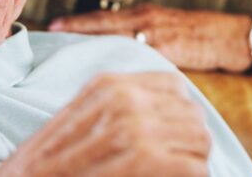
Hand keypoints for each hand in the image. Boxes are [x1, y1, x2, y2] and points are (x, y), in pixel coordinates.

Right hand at [0, 72, 210, 176]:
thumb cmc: (52, 163)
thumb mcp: (82, 120)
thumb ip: (119, 110)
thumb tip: (174, 114)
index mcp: (111, 84)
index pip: (174, 87)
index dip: (179, 112)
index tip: (172, 133)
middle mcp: (126, 98)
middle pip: (191, 113)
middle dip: (190, 140)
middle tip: (177, 161)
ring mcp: (135, 127)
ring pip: (198, 138)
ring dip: (193, 159)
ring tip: (171, 171)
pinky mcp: (145, 157)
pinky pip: (193, 166)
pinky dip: (190, 175)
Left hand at [49, 4, 251, 71]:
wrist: (231, 36)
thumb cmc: (198, 33)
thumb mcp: (166, 26)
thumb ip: (140, 33)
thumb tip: (110, 45)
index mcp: (144, 14)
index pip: (104, 18)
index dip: (78, 22)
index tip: (53, 24)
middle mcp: (146, 21)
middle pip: (103, 25)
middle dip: (76, 30)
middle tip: (50, 33)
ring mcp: (156, 36)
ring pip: (116, 40)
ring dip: (92, 45)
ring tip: (66, 53)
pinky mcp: (168, 52)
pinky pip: (137, 58)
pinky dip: (119, 62)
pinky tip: (104, 72)